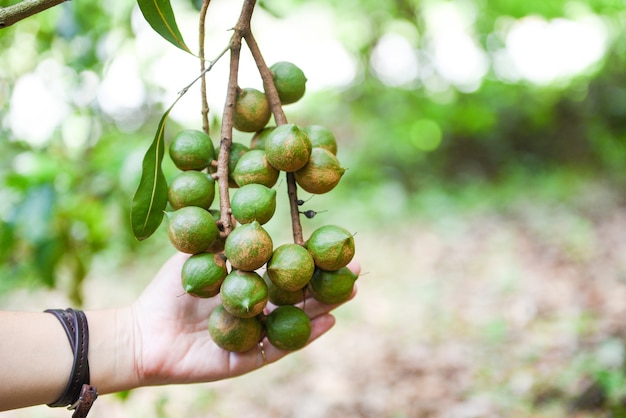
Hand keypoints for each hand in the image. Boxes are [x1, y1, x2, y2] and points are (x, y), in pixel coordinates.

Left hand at [131, 252, 360, 386]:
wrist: (144, 331)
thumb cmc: (170, 291)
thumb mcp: (198, 255)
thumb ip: (223, 236)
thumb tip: (248, 208)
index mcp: (249, 286)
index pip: (287, 271)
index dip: (311, 258)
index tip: (333, 241)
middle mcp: (258, 310)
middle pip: (300, 295)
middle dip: (328, 281)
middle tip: (355, 266)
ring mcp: (257, 335)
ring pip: (298, 320)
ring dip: (326, 306)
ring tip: (351, 290)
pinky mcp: (250, 359)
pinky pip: (281, 348)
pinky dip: (305, 335)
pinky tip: (328, 321)